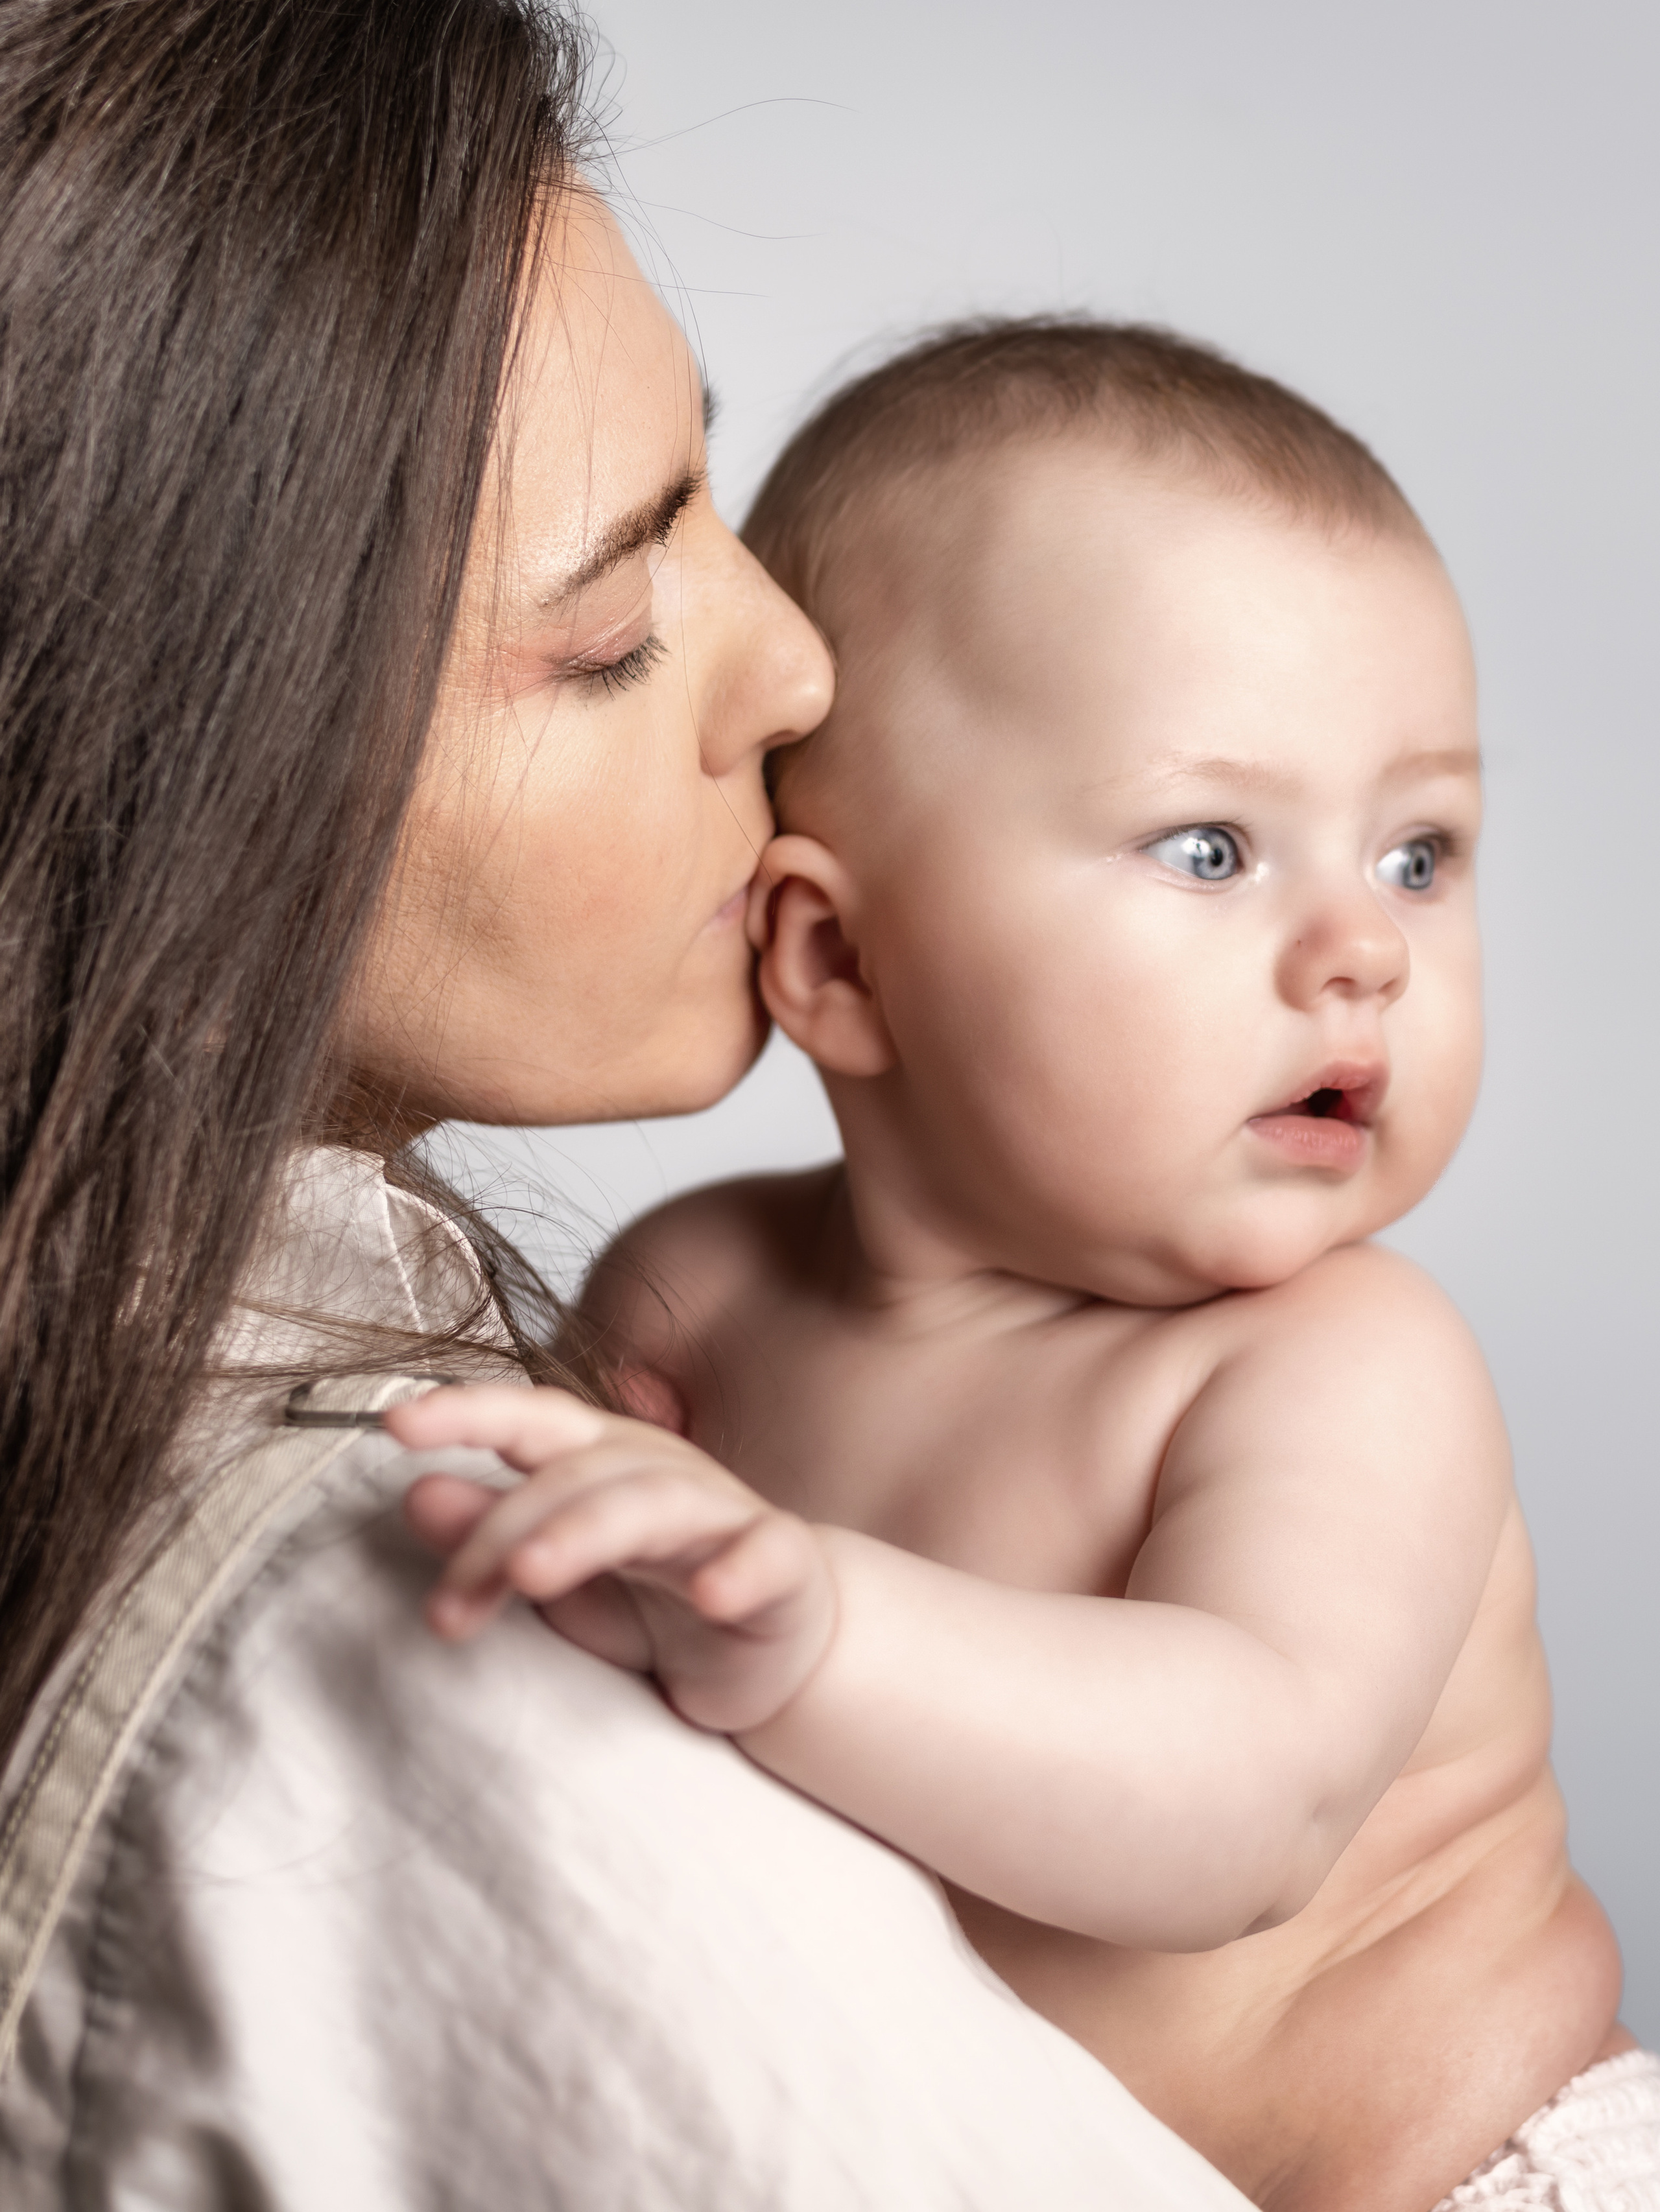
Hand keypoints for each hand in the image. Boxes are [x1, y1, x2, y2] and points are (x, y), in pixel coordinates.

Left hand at [390, 1384, 836, 1733]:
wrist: (769, 1644)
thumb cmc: (650, 1599)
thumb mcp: (556, 1573)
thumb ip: (490, 1535)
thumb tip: (414, 1494)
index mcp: (597, 1458)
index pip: (526, 1418)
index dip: (464, 1412)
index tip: (394, 1425)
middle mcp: (657, 1469)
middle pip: (573, 1474)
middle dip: (501, 1531)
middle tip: (446, 1609)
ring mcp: (723, 1513)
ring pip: (654, 1502)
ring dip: (588, 1532)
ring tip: (531, 1574)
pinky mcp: (784, 1565)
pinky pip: (767, 1554)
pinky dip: (740, 1568)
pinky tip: (711, 1593)